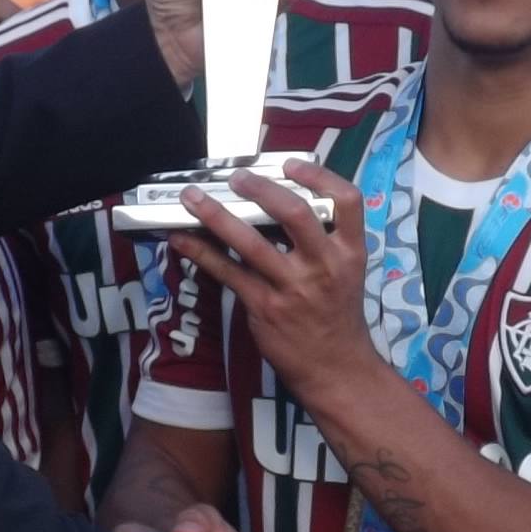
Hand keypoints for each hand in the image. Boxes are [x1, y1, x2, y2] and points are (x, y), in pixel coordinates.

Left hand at [166, 160, 382, 414]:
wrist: (336, 368)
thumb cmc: (336, 315)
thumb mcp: (345, 272)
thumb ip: (320, 240)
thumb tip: (275, 204)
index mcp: (350, 251)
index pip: (346, 200)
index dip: (318, 176)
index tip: (291, 163)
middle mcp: (324, 266)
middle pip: (296, 214)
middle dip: (262, 189)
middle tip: (236, 177)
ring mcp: (294, 287)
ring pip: (251, 242)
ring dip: (216, 216)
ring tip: (192, 198)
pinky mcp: (265, 307)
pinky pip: (227, 273)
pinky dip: (201, 253)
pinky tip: (181, 240)